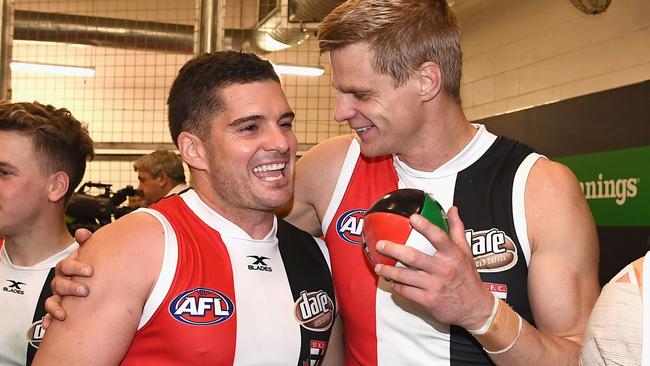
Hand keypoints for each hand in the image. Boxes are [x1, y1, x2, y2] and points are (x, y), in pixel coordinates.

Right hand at [42, 229, 94, 328]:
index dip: (76, 267)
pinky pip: (49, 315)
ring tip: (64, 314)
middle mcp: (60, 281)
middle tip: (85, 291)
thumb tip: (82, 233)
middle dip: (71, 288)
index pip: (66, 266)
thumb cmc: (90, 264)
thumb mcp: (89, 252)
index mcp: (67, 267)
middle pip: (59, 284)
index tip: (90, 271)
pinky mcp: (58, 308)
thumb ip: (86, 241)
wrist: (93, 277)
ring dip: (56, 307)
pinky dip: (48, 320)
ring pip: (52, 300)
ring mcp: (58, 295)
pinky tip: (50, 326)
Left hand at [373, 206, 493, 329]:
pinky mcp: (429, 301)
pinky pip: (407, 292)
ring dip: (389, 271)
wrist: (476, 308)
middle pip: (414, 257)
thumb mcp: (466, 253)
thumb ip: (457, 230)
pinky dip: (397, 287)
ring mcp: (436, 286)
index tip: (412, 218)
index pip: (439, 237)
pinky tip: (392, 282)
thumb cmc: (468, 278)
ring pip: (406, 276)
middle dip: (394, 250)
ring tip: (379, 266)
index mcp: (453, 255)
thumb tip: (452, 209)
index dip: (425, 227)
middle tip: (380, 244)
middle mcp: (444, 269)